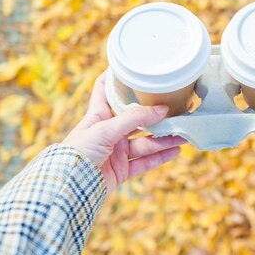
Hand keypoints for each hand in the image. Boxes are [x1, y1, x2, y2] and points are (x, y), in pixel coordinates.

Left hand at [62, 72, 186, 192]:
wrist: (70, 186)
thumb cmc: (80, 151)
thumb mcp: (105, 128)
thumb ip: (134, 118)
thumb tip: (161, 109)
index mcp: (98, 116)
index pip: (104, 90)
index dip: (115, 78)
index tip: (132, 68)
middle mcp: (108, 131)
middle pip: (135, 119)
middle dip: (155, 116)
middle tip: (176, 110)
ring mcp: (115, 151)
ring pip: (144, 142)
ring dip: (163, 139)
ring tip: (183, 135)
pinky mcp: (121, 170)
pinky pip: (144, 162)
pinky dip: (160, 157)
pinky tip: (175, 151)